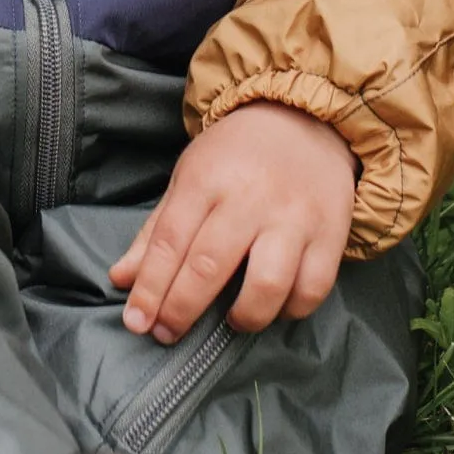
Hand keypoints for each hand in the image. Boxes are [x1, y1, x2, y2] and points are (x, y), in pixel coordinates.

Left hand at [110, 101, 355, 345]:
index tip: (136, 322)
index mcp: (207, 179)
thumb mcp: (188, 177)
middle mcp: (251, 198)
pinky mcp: (332, 233)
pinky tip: (275, 309)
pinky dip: (292, 310)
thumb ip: (157, 230)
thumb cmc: (236, 155)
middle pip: (209, 266)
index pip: (169, 242)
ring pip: (268, 283)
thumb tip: (122, 279)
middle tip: (166, 333)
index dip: (150, 288)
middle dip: (181, 309)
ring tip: (230, 321)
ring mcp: (295, 217)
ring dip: (244, 317)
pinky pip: (313, 287)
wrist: (305, 120)